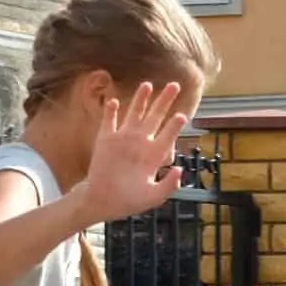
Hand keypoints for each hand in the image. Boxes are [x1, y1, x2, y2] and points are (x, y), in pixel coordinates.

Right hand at [74, 82, 188, 223]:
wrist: (103, 201)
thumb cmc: (128, 201)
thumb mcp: (152, 198)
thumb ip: (169, 186)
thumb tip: (180, 169)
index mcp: (154, 155)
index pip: (167, 135)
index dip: (174, 125)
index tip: (182, 115)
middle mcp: (141, 143)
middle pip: (155, 117)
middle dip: (164, 101)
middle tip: (174, 85)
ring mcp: (123, 139)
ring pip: (134, 113)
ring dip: (141, 99)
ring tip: (147, 84)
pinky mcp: (106, 139)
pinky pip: (109, 121)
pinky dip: (111, 111)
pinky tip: (114, 101)